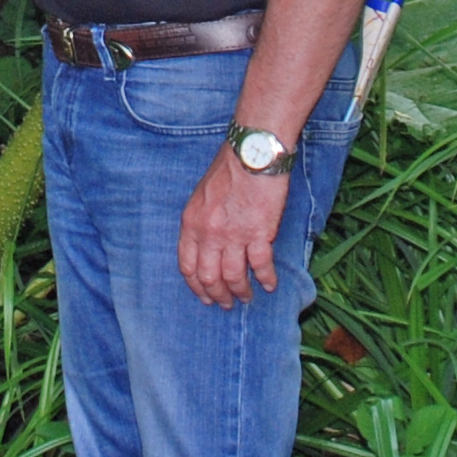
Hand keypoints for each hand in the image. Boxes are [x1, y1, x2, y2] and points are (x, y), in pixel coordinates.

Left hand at [178, 153, 288, 307]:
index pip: (187, 265)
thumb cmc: (230, 168)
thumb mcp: (202, 195)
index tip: (204, 296)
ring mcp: (234, 235)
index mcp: (191, 223)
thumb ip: (201, 222)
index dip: (196, 286)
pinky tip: (270, 285)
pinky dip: (266, 279)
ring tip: (246, 298)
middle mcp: (209, 233)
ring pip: (233, 277)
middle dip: (217, 295)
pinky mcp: (259, 233)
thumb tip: (207, 246)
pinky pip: (261, 266)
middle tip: (226, 304)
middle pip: (209, 277)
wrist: (254, 152)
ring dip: (241, 292)